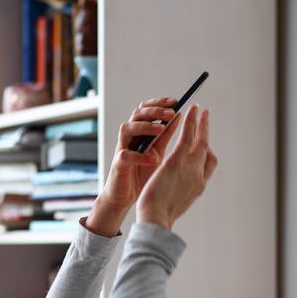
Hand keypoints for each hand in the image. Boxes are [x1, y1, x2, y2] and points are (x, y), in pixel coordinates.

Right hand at [86, 98, 181, 236]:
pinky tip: (153, 159)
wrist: (126, 196)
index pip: (147, 109)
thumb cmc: (141, 172)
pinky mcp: (118, 164)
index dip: (160, 103)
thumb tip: (178, 116)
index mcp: (140, 132)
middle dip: (154, 111)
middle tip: (171, 113)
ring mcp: (122, 149)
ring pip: (127, 129)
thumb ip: (165, 135)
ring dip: (144, 127)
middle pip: (137, 114)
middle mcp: (129, 136)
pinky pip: (125, 156)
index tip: (175, 101)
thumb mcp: (157, 150)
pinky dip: (139, 156)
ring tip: (160, 129)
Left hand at [136, 105, 216, 230]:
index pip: (209, 165)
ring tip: (200, 109)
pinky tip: (189, 111)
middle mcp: (199, 175)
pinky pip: (188, 136)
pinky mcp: (178, 160)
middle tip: (206, 118)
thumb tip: (176, 189)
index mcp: (198, 186)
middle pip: (207, 149)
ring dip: (201, 122)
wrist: (157, 218)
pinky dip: (191, 122)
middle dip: (207, 132)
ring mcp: (191, 167)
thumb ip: (179, 190)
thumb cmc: (161, 215)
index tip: (202, 144)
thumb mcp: (175, 201)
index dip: (206, 152)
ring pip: (200, 139)